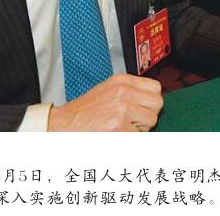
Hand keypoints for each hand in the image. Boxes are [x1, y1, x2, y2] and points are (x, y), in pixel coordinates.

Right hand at [48, 74, 162, 131]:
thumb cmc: (83, 112)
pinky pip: (139, 135)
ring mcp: (122, 109)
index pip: (156, 88)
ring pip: (151, 121)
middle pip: (157, 104)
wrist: (61, 126)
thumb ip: (130, 92)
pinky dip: (130, 138)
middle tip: (131, 120)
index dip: (150, 101)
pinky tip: (115, 134)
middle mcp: (124, 92)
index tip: (142, 108)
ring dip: (140, 128)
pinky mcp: (119, 127)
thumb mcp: (108, 91)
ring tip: (121, 127)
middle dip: (148, 115)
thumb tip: (152, 100)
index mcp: (122, 81)